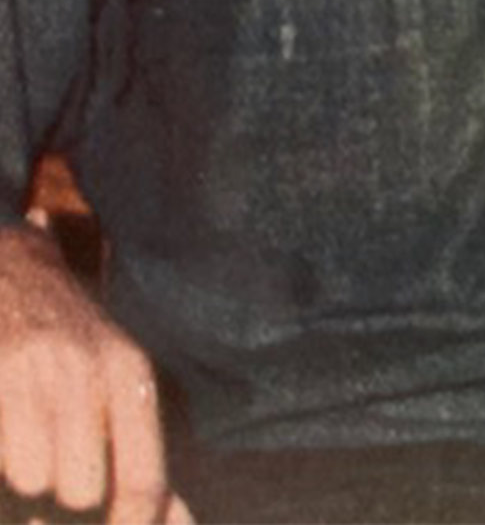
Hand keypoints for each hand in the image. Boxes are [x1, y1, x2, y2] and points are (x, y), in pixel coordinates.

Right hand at [0, 222, 190, 522]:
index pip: (141, 482)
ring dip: (28, 487)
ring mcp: (38, 370)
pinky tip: (9, 441)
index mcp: (130, 376)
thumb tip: (180, 522)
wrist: (15, 272)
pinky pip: (6, 458)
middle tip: (56, 484)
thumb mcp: (118, 385)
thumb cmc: (73, 349)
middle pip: (83, 493)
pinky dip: (5, 463)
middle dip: (66, 506)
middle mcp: (90, 369)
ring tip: (30, 460)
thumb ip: (143, 460)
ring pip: (36, 482)